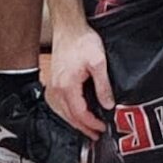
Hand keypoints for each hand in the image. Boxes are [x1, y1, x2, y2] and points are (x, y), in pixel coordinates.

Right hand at [47, 23, 110, 138]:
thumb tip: (108, 104)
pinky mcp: (55, 81)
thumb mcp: (99, 63)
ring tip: (89, 127)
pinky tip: (78, 112)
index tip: (102, 128)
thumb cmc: (82, 41)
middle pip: (70, 117)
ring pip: (63, 112)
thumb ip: (103, 86)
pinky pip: (60, 104)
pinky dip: (70, 112)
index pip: (79, 114)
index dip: (91, 124)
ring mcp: (54, 85)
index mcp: (67, 86)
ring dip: (76, 121)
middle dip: (84, 127)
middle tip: (96, 135)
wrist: (69, 27)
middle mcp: (57, 89)